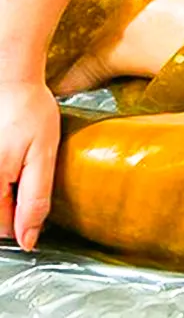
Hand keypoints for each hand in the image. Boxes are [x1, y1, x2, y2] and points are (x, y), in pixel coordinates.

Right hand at [0, 81, 59, 250]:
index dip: (23, 223)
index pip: (2, 228)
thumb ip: (35, 198)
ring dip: (2, 196)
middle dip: (8, 209)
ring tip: (13, 168)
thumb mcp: (44, 155)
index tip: (35, 204)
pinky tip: (5, 163)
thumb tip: (28, 239)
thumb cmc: (30, 112)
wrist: (9, 79)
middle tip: (23, 179)